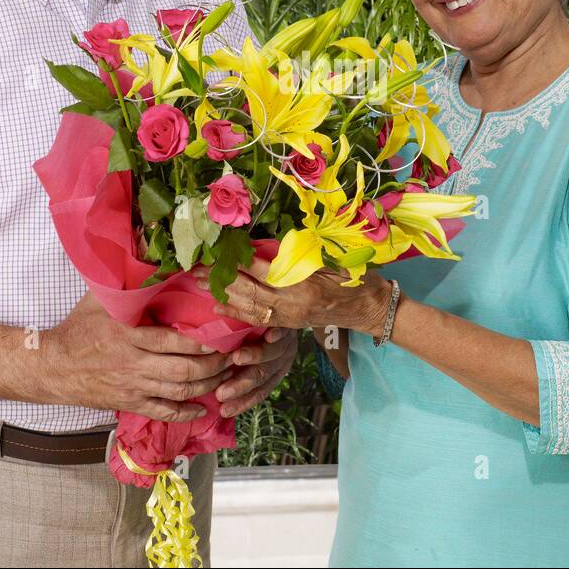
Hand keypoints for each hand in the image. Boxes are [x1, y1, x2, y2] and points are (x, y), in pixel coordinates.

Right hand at [42, 289, 232, 420]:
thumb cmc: (79, 327)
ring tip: (225, 377)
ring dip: (207, 387)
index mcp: (129, 335)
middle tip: (232, 357)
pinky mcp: (129, 402)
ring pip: (178, 392)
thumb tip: (149, 252)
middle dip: (213, 366)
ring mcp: (132, 386)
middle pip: (183, 370)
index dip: (201, 342)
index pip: (173, 341)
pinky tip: (201, 409)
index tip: (221, 336)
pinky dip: (185, 413)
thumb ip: (126, 282)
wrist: (52, 366)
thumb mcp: (100, 299)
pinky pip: (162, 412)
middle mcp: (133, 363)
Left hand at [198, 257, 391, 337]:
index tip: (222, 249)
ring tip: (200, 283)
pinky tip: (219, 307)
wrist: (370, 309)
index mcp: (306, 285)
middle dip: (223, 279)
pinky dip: (237, 312)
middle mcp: (294, 304)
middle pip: (251, 291)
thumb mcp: (334, 259)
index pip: (266, 271)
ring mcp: (290, 318)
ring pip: (250, 307)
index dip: (242, 260)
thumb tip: (272, 244)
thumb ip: (303, 254)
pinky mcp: (289, 324)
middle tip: (198, 267)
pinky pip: (258, 319)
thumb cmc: (356, 279)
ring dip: (223, 295)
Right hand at [213, 327, 298, 416]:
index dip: (242, 402)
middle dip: (241, 384)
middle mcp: (280, 359)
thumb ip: (233, 369)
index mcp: (273, 371)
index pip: (259, 391)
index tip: (223, 410)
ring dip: (255, 356)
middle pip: (262, 375)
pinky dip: (277, 332)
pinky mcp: (288, 322)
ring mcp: (286, 341)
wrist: (286, 308)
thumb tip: (210, 393)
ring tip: (237, 358)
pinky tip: (270, 335)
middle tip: (222, 392)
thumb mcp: (248, 353)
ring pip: (272, 353)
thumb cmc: (258, 333)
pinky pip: (284, 328)